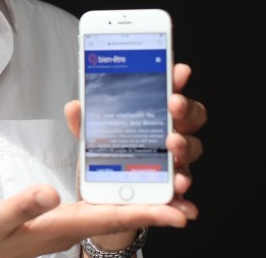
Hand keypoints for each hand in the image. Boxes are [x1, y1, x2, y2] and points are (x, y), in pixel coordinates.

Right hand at [0, 184, 187, 257]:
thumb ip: (22, 206)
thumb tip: (50, 191)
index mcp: (60, 225)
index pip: (112, 218)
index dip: (149, 214)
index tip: (181, 212)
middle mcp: (69, 227)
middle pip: (122, 216)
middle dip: (157, 207)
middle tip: (190, 197)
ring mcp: (63, 224)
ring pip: (112, 211)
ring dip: (141, 201)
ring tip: (169, 188)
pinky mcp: (56, 219)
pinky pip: (95, 206)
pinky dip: (115, 195)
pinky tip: (121, 184)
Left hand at [63, 61, 206, 251]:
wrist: (103, 195)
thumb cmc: (107, 157)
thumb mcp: (91, 137)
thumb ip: (84, 122)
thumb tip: (74, 106)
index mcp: (152, 116)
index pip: (169, 92)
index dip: (176, 80)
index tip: (178, 71)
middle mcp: (168, 134)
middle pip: (190, 117)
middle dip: (185, 108)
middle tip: (174, 105)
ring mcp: (173, 161)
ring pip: (191, 148)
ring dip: (186, 145)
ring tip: (173, 144)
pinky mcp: (169, 187)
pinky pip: (182, 189)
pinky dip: (183, 192)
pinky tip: (180, 193)